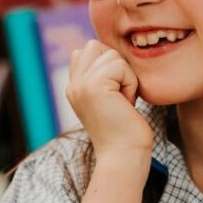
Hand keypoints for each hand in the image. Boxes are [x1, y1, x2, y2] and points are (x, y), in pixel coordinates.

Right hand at [67, 40, 152, 157]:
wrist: (124, 156)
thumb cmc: (126, 132)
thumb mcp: (110, 100)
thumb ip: (103, 77)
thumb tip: (112, 53)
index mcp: (74, 88)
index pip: (86, 51)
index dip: (108, 64)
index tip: (115, 94)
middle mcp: (73, 85)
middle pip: (95, 46)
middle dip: (116, 65)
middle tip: (120, 94)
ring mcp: (79, 85)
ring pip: (110, 54)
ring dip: (125, 76)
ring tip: (122, 101)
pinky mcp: (93, 86)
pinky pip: (120, 66)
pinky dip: (130, 84)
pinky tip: (126, 104)